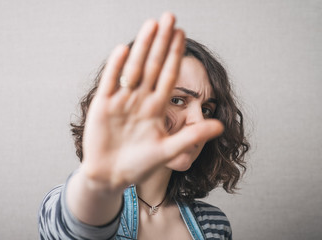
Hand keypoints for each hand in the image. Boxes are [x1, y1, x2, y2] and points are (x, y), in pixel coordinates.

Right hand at [81, 13, 222, 190]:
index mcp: (156, 108)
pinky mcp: (103, 105)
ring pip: (134, 68)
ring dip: (142, 47)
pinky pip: (111, 82)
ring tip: (151, 25)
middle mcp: (140, 100)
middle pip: (153, 66)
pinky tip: (123, 49)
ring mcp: (121, 100)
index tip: (182, 34)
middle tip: (169, 17)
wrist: (110, 176)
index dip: (175, 55)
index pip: (168, 75)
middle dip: (161, 42)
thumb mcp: (168, 150)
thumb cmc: (138, 165)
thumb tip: (221, 125)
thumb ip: (192, 136)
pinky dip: (116, 67)